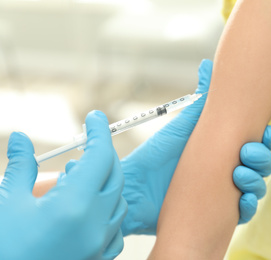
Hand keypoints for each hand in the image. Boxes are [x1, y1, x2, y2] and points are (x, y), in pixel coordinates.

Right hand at [0, 111, 126, 259]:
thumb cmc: (2, 247)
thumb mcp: (6, 203)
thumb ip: (20, 167)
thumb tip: (20, 139)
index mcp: (74, 206)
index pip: (99, 157)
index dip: (99, 132)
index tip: (95, 117)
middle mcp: (95, 225)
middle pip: (114, 176)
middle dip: (103, 154)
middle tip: (87, 142)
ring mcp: (100, 245)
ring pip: (118, 200)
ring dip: (104, 181)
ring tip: (77, 174)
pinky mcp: (98, 259)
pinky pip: (116, 227)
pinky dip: (107, 208)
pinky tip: (87, 206)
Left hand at [120, 59, 270, 235]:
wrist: (139, 190)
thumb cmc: (160, 154)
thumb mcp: (186, 124)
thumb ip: (202, 98)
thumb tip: (208, 64)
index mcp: (226, 148)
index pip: (258, 141)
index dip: (266, 137)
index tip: (264, 131)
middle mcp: (231, 168)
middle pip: (262, 163)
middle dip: (261, 157)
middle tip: (246, 152)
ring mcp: (228, 191)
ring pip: (257, 186)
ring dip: (255, 180)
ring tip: (238, 174)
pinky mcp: (222, 212)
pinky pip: (245, 210)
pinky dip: (248, 205)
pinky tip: (241, 200)